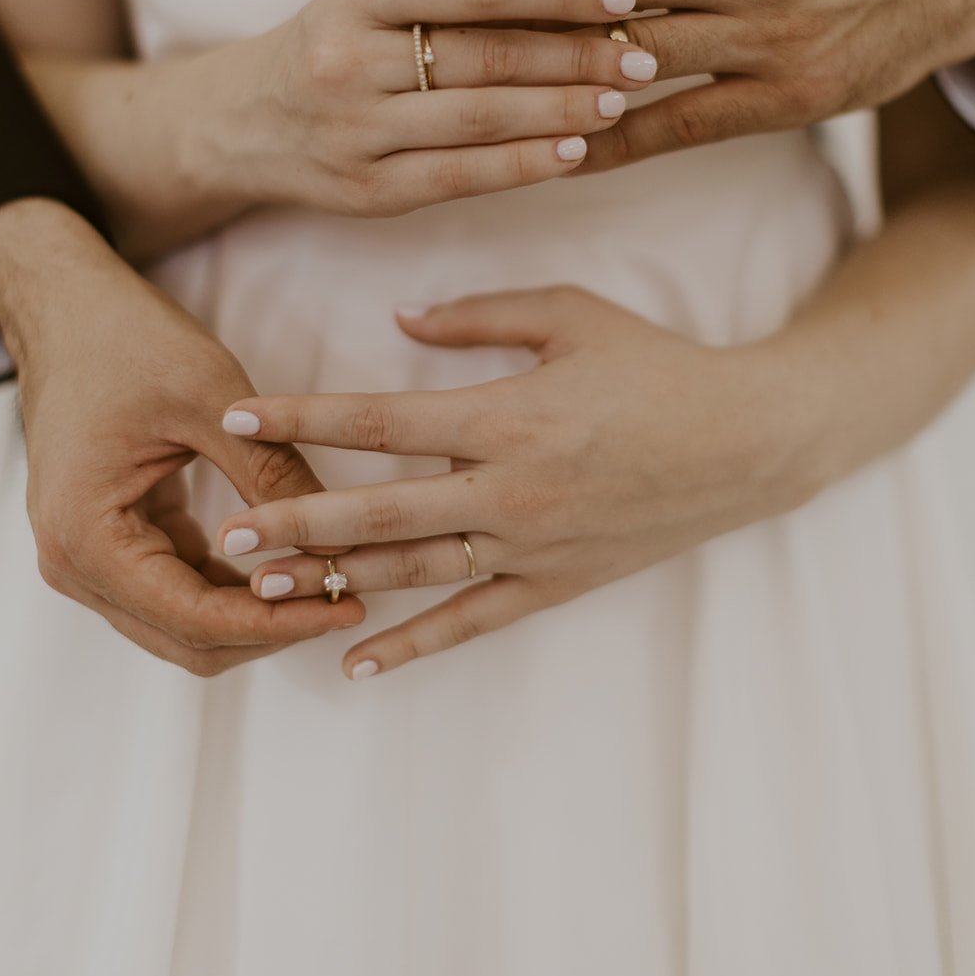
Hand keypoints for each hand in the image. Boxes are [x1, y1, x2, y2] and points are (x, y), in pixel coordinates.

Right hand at [0, 201, 362, 673]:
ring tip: (336, 582)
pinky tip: (297, 560)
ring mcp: (89, 558)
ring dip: (257, 613)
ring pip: (186, 623)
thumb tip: (341, 541)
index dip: (276, 622)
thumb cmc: (127, 339)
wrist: (67, 308)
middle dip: (272, 627)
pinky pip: (181, 587)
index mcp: (87, 537)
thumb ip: (270, 474)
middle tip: (353, 599)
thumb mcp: (211, 399)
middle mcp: (75, 565)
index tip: (348, 604)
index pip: (194, 618)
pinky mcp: (114, 541)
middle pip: (189, 637)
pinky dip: (236, 586)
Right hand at [191, 0, 649, 217]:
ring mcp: (354, 132)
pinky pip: (461, 177)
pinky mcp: (365, 193)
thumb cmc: (336, 43)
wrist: (242, 122)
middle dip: (579, 53)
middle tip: (646, 52)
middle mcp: (348, 59)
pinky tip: (578, 151)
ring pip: (481, 119)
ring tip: (624, 98)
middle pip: (488, 54)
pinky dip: (526, 164)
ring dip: (565, 109)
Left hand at [213, 286, 816, 676]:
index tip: (239, 415)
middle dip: (297, 521)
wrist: (747, 441)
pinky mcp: (556, 584)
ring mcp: (532, 546)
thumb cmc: (656, 366)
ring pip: (415, 572)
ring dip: (336, 581)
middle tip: (227, 535)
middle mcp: (509, 489)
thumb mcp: (572, 314)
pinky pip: (472, 623)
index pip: (380, 419)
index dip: (303, 417)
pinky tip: (356, 661)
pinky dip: (413, 646)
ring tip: (264, 590)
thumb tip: (398, 318)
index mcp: (507, 415)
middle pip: (380, 510)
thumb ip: (480, 315)